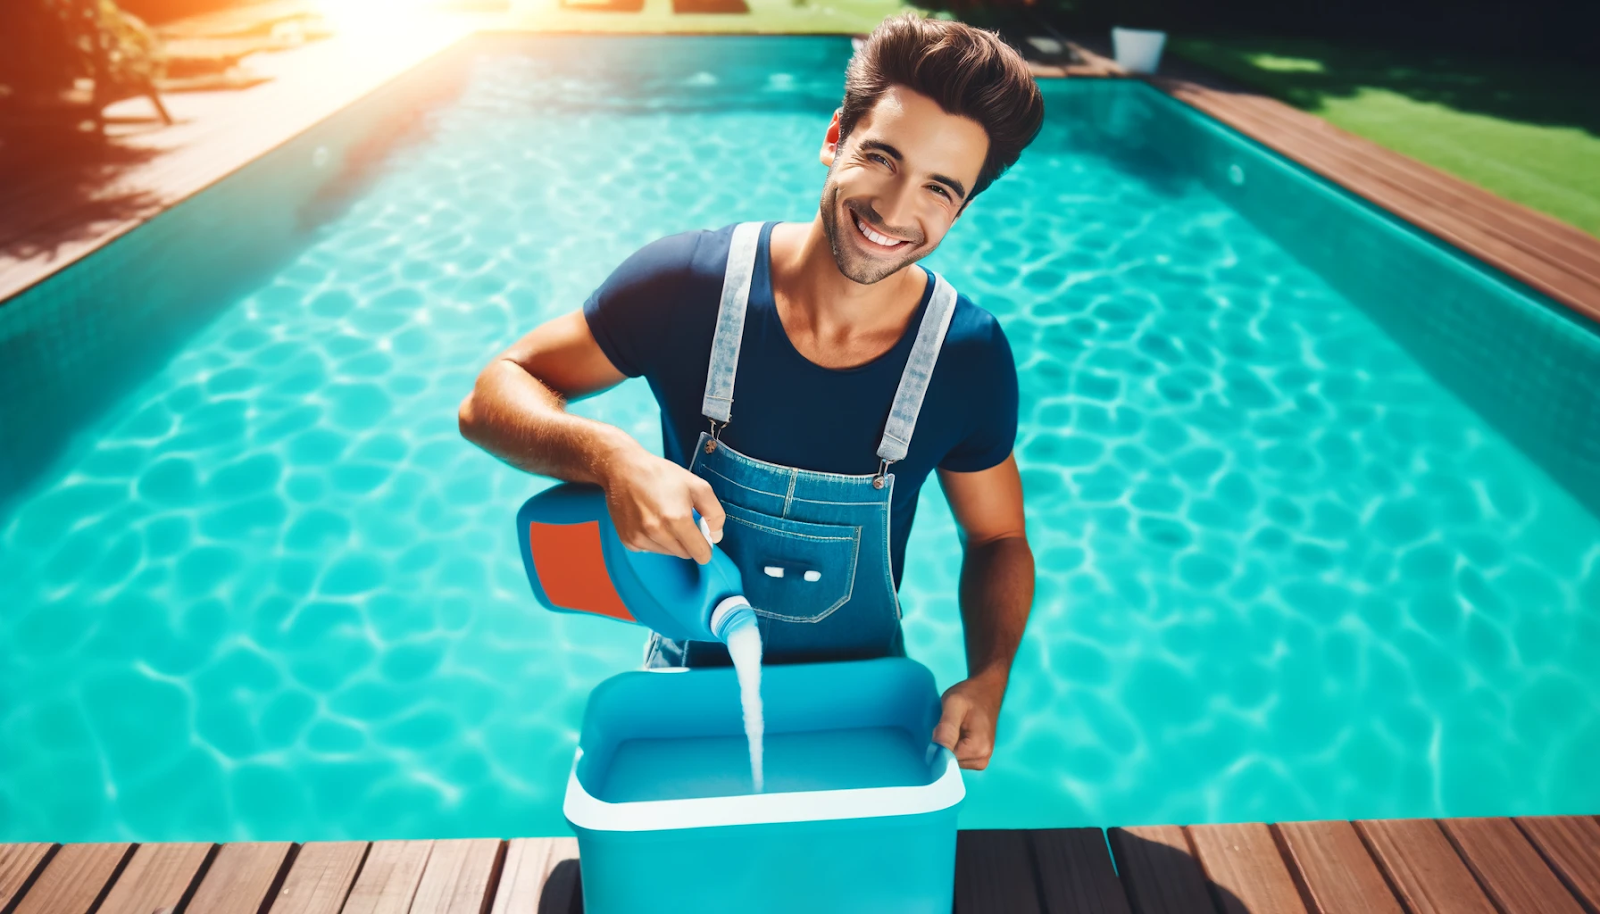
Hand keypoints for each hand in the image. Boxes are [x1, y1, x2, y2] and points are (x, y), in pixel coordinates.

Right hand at [599, 445, 724, 563]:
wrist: (623, 469)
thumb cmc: (661, 475)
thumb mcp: (698, 486)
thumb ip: (714, 513)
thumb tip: (716, 536)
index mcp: (678, 520)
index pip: (700, 554)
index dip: (706, 546)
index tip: (702, 534)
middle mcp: (658, 533)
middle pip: (685, 554)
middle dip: (688, 541)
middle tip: (682, 520)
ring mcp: (641, 538)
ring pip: (668, 552)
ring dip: (671, 541)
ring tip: (663, 516)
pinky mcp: (628, 540)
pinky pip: (650, 549)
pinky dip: (654, 540)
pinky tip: (649, 520)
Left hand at [932, 673, 1006, 769]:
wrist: (986, 689)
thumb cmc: (969, 694)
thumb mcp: (953, 704)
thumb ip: (946, 729)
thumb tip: (935, 755)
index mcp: (978, 749)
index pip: (945, 759)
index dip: (938, 744)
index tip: (942, 727)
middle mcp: (982, 759)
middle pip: (949, 761)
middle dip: (943, 745)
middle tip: (949, 724)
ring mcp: (982, 760)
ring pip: (952, 761)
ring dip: (948, 745)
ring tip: (956, 727)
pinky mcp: (979, 757)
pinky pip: (958, 758)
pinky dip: (954, 747)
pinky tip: (959, 732)